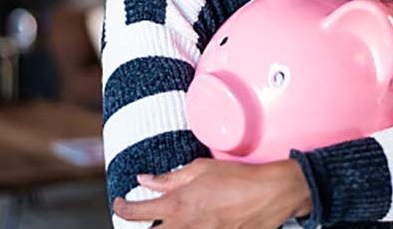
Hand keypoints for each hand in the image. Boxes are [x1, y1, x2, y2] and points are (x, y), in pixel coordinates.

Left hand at [113, 158, 311, 228]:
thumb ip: (168, 178)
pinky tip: (192, 225)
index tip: (120, 203)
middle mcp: (185, 227)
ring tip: (169, 221)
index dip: (121, 208)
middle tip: (144, 220)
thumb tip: (143, 180)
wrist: (272, 195)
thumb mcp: (200, 170)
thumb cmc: (238, 178)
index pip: (135, 212)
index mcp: (178, 204)